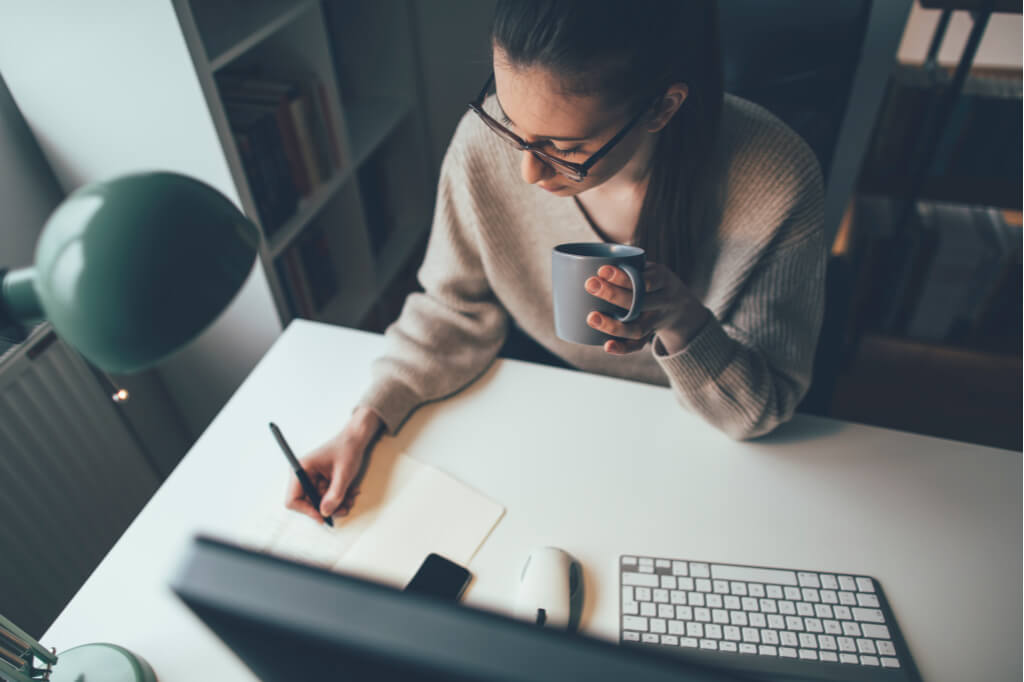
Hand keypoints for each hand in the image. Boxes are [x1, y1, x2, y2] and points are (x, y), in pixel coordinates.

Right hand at [284, 406, 382, 523]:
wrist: (356, 439)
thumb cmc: (347, 449)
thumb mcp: (343, 473)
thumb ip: (335, 494)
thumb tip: (325, 512)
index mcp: (302, 469)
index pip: (293, 499)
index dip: (306, 510)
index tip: (323, 516)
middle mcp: (304, 475)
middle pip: (308, 503)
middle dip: (327, 508)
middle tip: (344, 508)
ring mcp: (312, 479)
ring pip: (320, 502)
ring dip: (336, 504)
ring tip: (350, 498)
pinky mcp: (321, 481)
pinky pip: (327, 497)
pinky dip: (339, 498)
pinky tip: (350, 492)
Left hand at [584, 262, 709, 354]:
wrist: (685, 309)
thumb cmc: (655, 282)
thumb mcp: (651, 269)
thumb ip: (629, 266)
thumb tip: (585, 260)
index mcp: (663, 280)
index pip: (646, 280)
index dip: (624, 276)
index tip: (602, 269)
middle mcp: (663, 302)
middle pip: (639, 302)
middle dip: (613, 294)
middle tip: (590, 285)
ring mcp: (657, 321)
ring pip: (637, 327)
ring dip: (614, 324)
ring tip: (591, 317)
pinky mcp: (650, 336)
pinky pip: (638, 345)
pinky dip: (622, 347)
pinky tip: (606, 346)